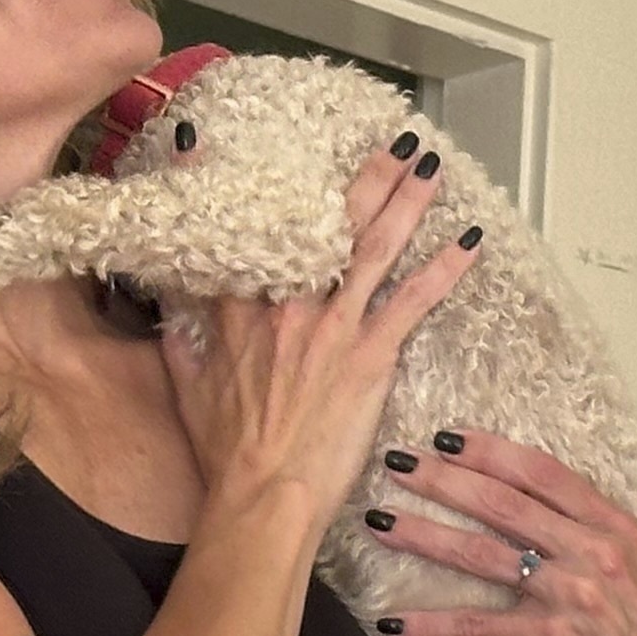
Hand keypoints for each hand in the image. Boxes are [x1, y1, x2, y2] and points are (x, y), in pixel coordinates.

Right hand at [161, 143, 474, 532]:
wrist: (262, 495)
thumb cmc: (227, 453)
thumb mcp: (188, 386)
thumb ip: (180, 337)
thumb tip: (166, 301)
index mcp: (241, 312)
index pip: (236, 233)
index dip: (219, 184)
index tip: (209, 140)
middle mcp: (289, 306)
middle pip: (328, 226)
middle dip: (365, 177)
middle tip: (393, 141)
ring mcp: (333, 326)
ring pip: (373, 248)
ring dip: (406, 202)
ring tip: (429, 164)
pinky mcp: (370, 355)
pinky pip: (413, 300)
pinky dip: (443, 269)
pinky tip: (469, 241)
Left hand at [363, 433, 636, 635]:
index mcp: (620, 531)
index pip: (547, 475)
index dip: (494, 452)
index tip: (451, 437)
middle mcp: (593, 553)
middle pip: (505, 504)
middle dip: (446, 479)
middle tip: (399, 462)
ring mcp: (570, 595)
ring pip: (483, 555)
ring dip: (425, 535)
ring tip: (380, 520)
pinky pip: (479, 627)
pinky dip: (433, 625)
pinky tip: (394, 622)